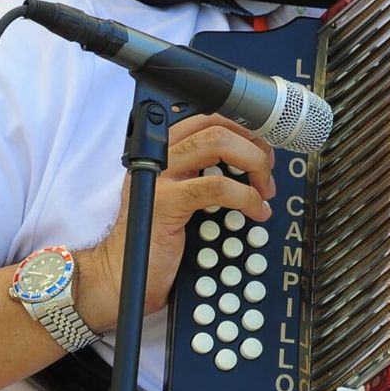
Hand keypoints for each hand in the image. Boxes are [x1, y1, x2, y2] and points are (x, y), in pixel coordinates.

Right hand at [73, 114, 274, 331]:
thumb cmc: (158, 235)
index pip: (210, 118)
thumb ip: (206, 171)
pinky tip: (256, 211)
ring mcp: (160, 175)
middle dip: (253, 145)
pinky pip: (217, 186)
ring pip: (218, 143)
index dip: (245, 130)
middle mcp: (160, 154)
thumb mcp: (183, 193)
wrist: (123, 272)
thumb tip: (252, 159)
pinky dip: (246, 197)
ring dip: (253, 164)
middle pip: (217, 124)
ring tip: (264, 191)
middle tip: (266, 174)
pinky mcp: (166, 201)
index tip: (263, 151)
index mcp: (165, 148)